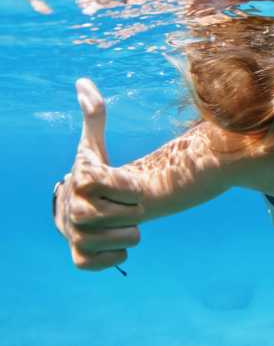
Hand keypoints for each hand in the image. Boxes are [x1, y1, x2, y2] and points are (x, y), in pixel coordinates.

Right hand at [54, 78, 143, 270]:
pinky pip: (100, 262)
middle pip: (117, 216)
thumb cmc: (97, 175)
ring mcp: (74, 235)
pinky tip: (117, 244)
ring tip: (124, 225)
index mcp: (81, 180)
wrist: (80, 208)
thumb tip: (83, 83)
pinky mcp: (80, 257)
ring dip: (127, 234)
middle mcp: (70, 210)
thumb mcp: (95, 146)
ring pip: (117, 240)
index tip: (129, 185)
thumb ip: (94, 116)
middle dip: (132, 212)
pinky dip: (114, 256)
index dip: (128, 186)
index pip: (113, 185)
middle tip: (129, 207)